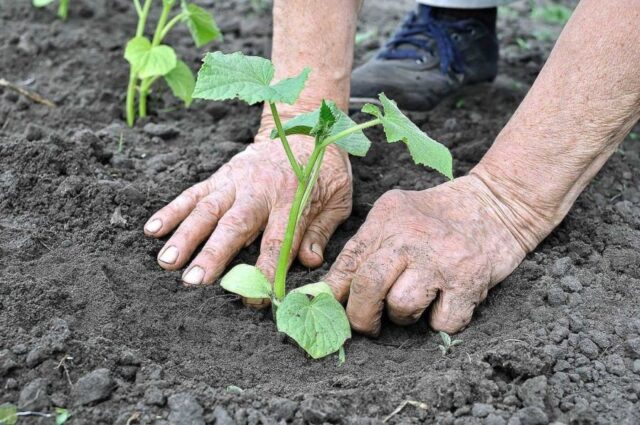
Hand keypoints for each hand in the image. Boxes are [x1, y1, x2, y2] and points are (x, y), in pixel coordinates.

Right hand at [144, 128, 351, 288]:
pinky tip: (152, 230)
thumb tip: (310, 263)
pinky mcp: (220, 176)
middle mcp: (259, 189)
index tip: (256, 297)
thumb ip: (321, 230)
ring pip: (207, 209)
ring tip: (166, 262)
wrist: (303, 127)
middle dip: (213, 254)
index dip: (267, 270)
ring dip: (185, 236)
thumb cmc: (323, 168)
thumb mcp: (337, 198)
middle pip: (234, 225)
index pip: (278, 240)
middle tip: (193, 281)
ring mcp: (236, 181)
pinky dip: (172, 210)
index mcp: (293, 198)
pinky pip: (193, 193)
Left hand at [325, 175, 528, 335]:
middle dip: (361, 316)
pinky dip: (440, 322)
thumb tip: (330, 291)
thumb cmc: (438, 217)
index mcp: (386, 220)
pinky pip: (441, 323)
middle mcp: (410, 238)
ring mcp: (440, 260)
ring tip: (415, 301)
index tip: (329, 310)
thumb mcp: (395, 216)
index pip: (347, 262)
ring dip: (403, 317)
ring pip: (401, 308)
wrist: (496, 205)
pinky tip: (445, 303)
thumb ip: (365, 248)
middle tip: (367, 323)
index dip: (332, 293)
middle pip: (368, 287)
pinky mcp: (469, 281)